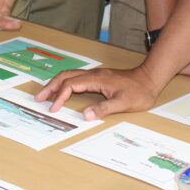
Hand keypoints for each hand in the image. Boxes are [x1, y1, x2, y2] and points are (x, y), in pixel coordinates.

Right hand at [35, 67, 161, 118]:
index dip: (60, 96)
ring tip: (46, 95)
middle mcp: (93, 74)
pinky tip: (64, 91)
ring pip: (70, 76)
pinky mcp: (98, 78)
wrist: (150, 79)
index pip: (71, 85)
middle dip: (51, 86)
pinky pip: (76, 78)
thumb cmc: (139, 91)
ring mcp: (95, 75)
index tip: (54, 108)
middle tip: (39, 98)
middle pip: (66, 76)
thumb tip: (85, 115)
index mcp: (97, 79)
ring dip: (57, 84)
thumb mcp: (124, 103)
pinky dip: (65, 84)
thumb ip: (104, 108)